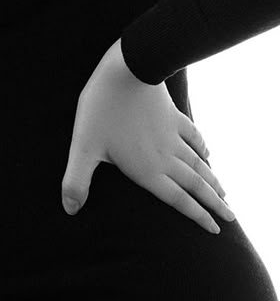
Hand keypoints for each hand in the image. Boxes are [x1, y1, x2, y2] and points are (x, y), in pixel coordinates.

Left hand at [62, 38, 235, 232]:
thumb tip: (69, 210)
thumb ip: (77, 180)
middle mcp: (165, 157)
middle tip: (231, 219)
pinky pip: (193, 136)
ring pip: (198, 164)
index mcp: (147, 169)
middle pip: (195, 185)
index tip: (215, 231)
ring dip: (213, 180)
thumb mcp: (82, 147)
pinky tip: (209, 155)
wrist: (127, 69)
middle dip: (214, 204)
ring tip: (225, 194)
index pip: (177, 200)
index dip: (197, 216)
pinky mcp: (172, 115)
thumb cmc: (102, 109)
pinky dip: (203, 148)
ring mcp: (172, 135)